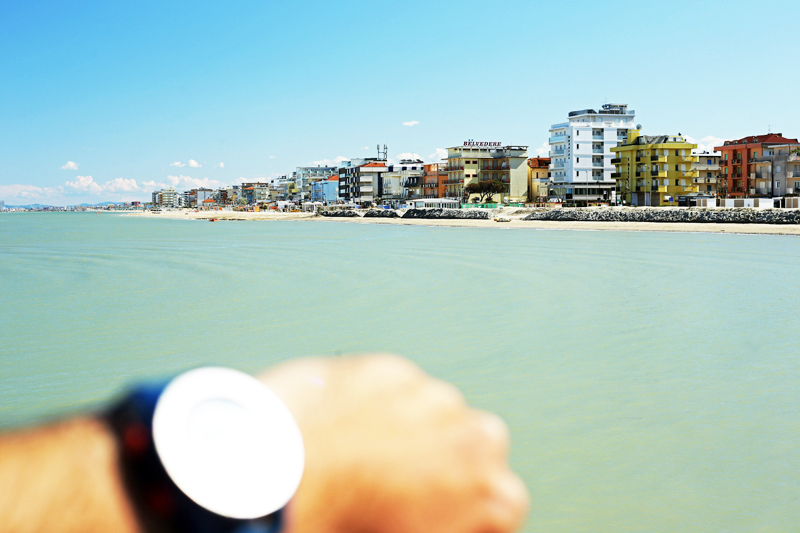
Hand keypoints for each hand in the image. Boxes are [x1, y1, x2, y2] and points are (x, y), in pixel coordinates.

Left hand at [258, 354, 527, 532]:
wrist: (275, 483)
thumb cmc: (339, 525)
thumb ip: (445, 523)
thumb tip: (430, 513)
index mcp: (490, 494)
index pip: (503, 503)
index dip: (462, 509)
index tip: (435, 511)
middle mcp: (476, 438)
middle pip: (473, 449)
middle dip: (442, 462)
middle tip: (395, 485)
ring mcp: (433, 398)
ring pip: (433, 412)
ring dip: (408, 427)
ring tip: (360, 455)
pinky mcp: (391, 370)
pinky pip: (393, 388)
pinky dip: (374, 403)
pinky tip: (342, 428)